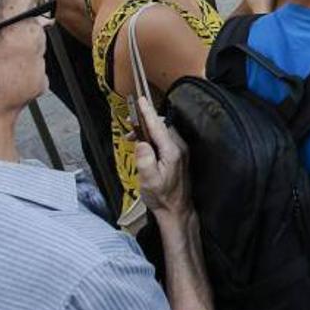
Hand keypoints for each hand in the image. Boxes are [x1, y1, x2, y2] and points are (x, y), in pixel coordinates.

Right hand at [134, 96, 191, 219]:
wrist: (176, 209)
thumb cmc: (162, 197)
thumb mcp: (149, 180)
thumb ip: (144, 160)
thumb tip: (141, 142)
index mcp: (172, 152)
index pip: (158, 126)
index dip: (148, 112)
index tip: (141, 100)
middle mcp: (178, 148)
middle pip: (161, 126)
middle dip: (145, 122)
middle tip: (129, 126)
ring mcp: (179, 151)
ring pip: (162, 132)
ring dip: (147, 131)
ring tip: (132, 138)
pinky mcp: (177, 156)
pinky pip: (164, 140)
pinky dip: (152, 138)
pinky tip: (143, 145)